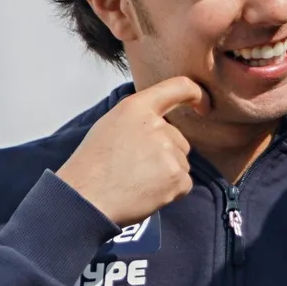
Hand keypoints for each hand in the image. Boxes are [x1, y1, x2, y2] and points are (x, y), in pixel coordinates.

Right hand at [56, 76, 208, 226]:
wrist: (85, 199)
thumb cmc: (92, 164)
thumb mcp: (110, 124)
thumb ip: (139, 117)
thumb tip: (161, 121)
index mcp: (137, 107)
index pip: (179, 86)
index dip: (196, 94)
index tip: (202, 105)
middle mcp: (156, 125)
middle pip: (179, 139)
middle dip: (166, 154)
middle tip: (136, 168)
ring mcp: (168, 151)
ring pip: (181, 162)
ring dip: (167, 174)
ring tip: (137, 181)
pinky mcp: (176, 176)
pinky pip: (184, 183)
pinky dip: (171, 192)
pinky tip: (146, 193)